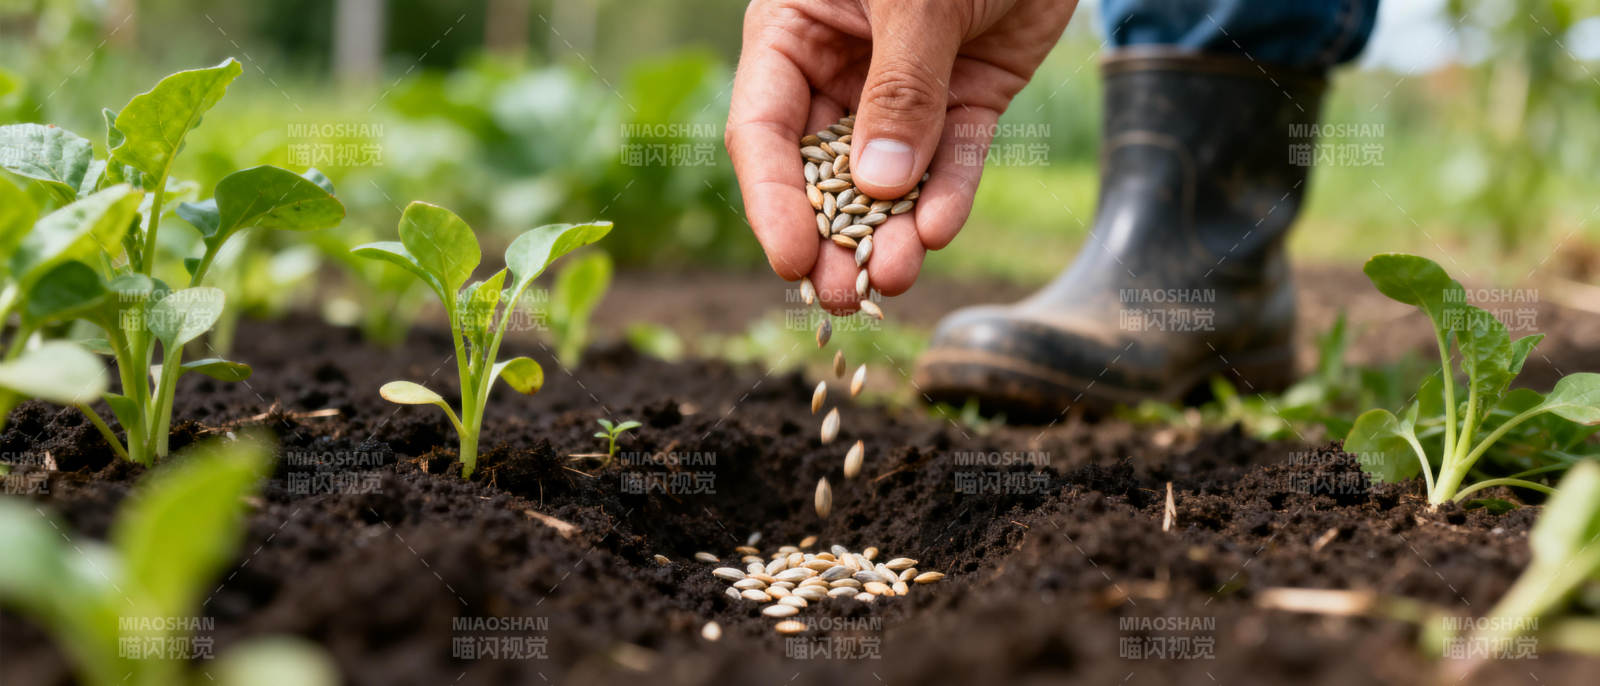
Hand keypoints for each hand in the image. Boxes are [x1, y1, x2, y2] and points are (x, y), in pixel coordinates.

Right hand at [726, 0, 1074, 312]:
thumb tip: (880, 186)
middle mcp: (840, 68)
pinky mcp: (969, 94)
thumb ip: (901, 87)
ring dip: (892, 230)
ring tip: (897, 278)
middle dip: (831, 235)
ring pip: (890, 176)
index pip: (763, 130)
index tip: (791, 260)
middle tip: (841, 296)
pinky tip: (940, 231)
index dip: (773, 200)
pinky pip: (955, 156)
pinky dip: (949, 193)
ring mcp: (905, 87)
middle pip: (822, 168)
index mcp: (792, 32)